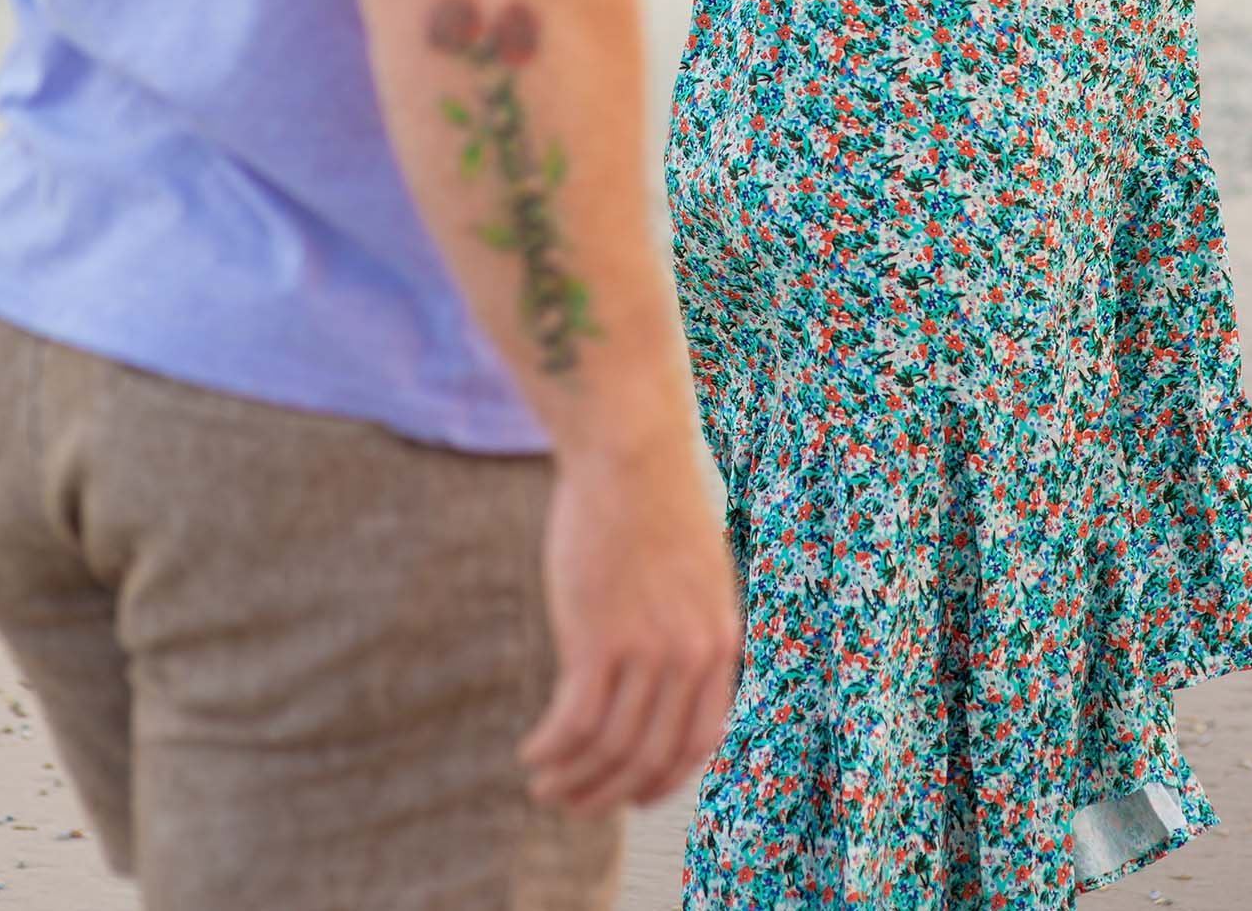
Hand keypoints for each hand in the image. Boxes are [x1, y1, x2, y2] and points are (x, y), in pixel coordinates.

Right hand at [520, 440, 740, 812]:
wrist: (630, 448)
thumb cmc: (656, 493)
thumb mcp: (697, 563)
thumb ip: (689, 615)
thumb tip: (669, 653)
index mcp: (720, 638)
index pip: (699, 742)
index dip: (663, 778)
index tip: (632, 792)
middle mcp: (691, 655)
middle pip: (649, 758)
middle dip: (609, 794)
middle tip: (574, 802)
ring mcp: (646, 650)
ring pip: (608, 750)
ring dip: (572, 781)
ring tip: (544, 785)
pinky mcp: (597, 637)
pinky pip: (572, 723)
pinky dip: (550, 750)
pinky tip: (530, 754)